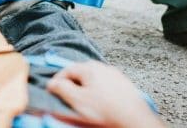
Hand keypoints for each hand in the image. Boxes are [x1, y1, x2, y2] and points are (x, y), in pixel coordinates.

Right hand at [47, 61, 164, 127]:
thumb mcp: (77, 100)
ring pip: (94, 78)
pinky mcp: (124, 84)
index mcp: (90, 68)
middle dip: (72, 82)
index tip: (53, 90)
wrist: (134, 119)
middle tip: (67, 95)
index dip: (58, 80)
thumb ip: (62, 89)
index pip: (67, 69)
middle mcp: (103, 67)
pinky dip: (98, 90)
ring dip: (86, 86)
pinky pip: (105, 84)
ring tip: (83, 99)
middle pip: (81, 72)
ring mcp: (115, 75)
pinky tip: (100, 101)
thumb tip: (52, 83)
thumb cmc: (105, 110)